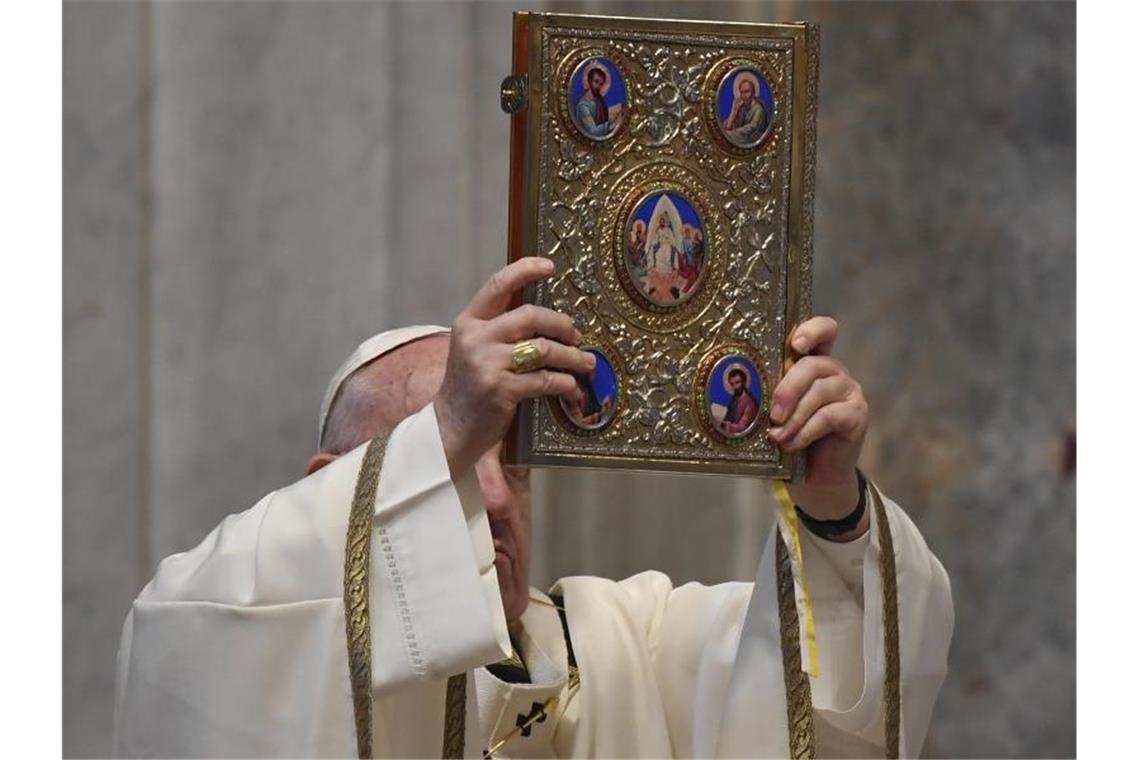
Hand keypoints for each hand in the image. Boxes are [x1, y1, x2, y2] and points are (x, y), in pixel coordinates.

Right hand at [434, 257, 595, 475]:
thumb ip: (500, 329)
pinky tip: (573, 390)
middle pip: (530, 315)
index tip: (549, 266)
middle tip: (576, 337)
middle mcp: (476, 338)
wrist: (449, 427)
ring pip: (544, 349)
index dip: (525, 270)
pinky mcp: (501, 389)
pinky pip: (546, 380)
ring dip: (572, 357)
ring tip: (585, 364)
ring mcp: (487, 364)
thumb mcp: (474, 349)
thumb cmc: (470, 386)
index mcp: (468, 322)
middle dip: (562, 325)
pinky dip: (566, 385)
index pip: (498, 285)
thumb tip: (545, 316)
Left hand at [768, 317, 869, 534]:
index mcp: (812, 361)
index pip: (823, 331)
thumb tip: (740, 389)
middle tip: (772, 414)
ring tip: (777, 436)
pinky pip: (829, 416)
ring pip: (820, 392)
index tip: (795, 344)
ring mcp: (849, 391)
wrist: (813, 477)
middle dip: (788, 388)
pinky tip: (791, 443)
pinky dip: (806, 431)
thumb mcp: (775, 411)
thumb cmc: (787, 437)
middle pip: (813, 365)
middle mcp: (834, 371)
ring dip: (794, 416)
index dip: (812, 330)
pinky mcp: (857, 414)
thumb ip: (768, 395)